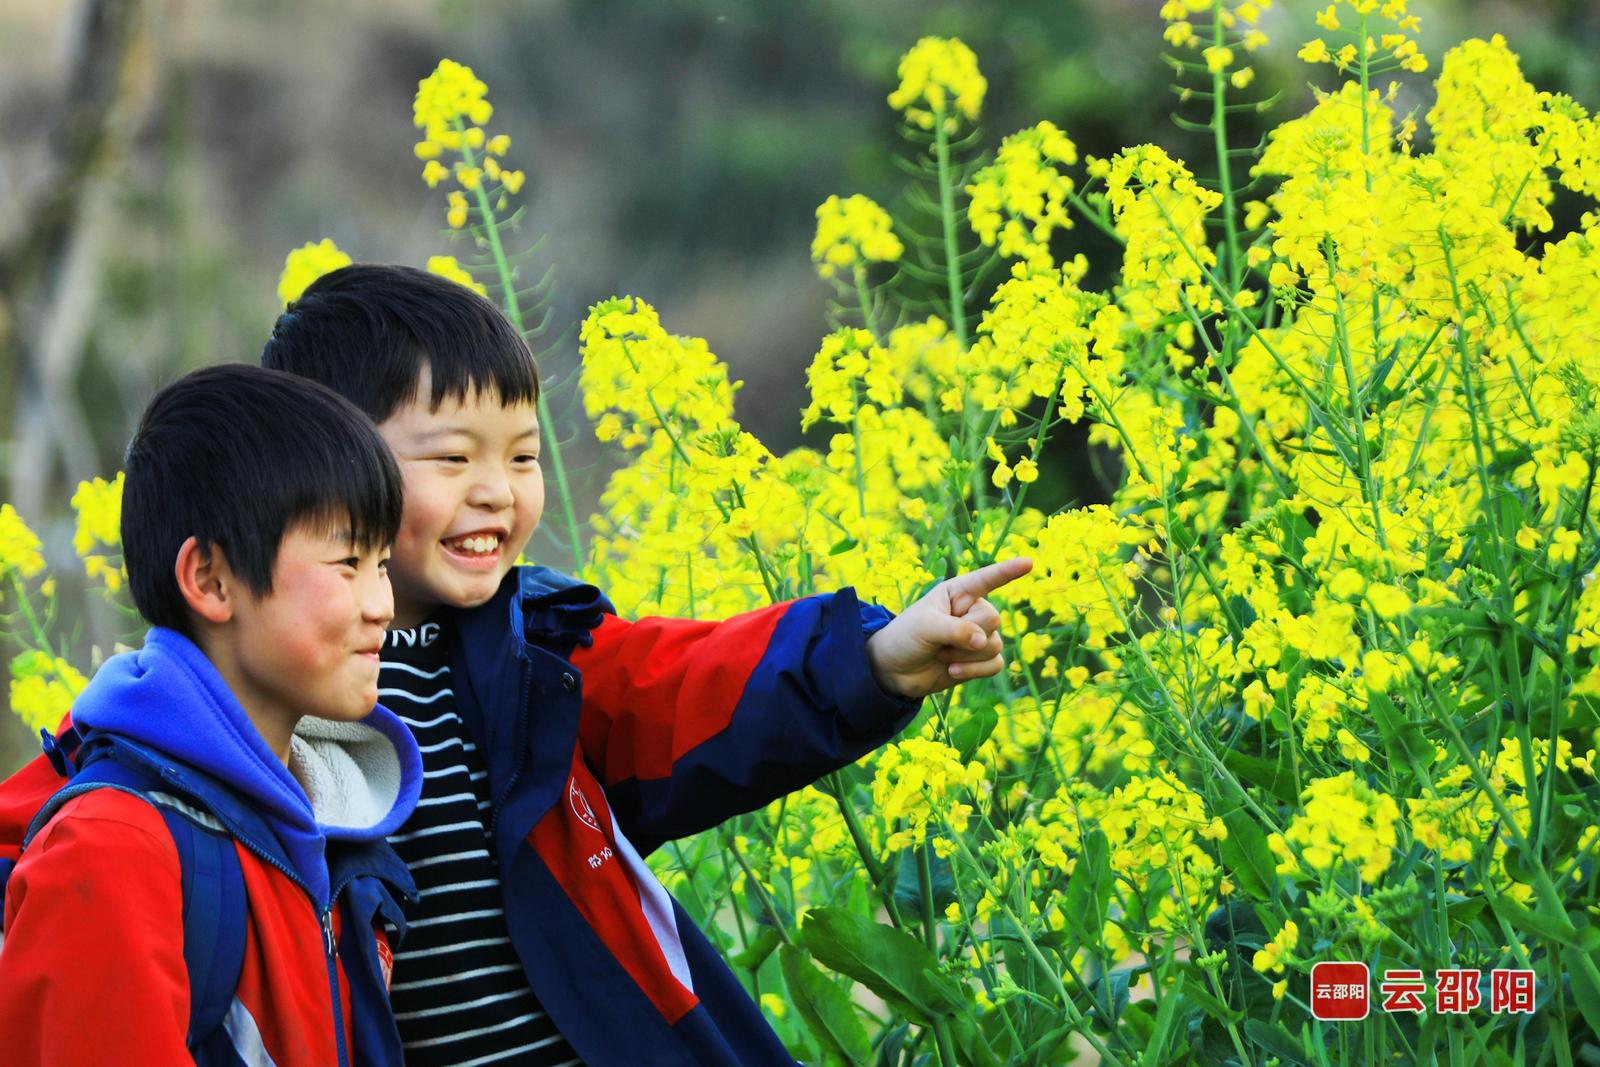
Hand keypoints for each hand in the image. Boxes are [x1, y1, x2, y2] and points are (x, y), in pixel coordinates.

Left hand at [865, 557, 1033, 699]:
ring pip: (995, 645)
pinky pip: (996, 664)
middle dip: (966, 636)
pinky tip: (952, 672)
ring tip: (941, 656)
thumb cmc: (905, 638)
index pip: (987, 579)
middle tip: (938, 642)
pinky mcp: (979, 660)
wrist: (894, 671)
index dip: (1008, 571)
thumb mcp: (925, 626)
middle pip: (993, 619)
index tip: (1029, 563)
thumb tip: (984, 641)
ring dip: (965, 656)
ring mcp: (977, 636)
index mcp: (957, 592)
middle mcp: (971, 611)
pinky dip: (974, 671)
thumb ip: (956, 630)